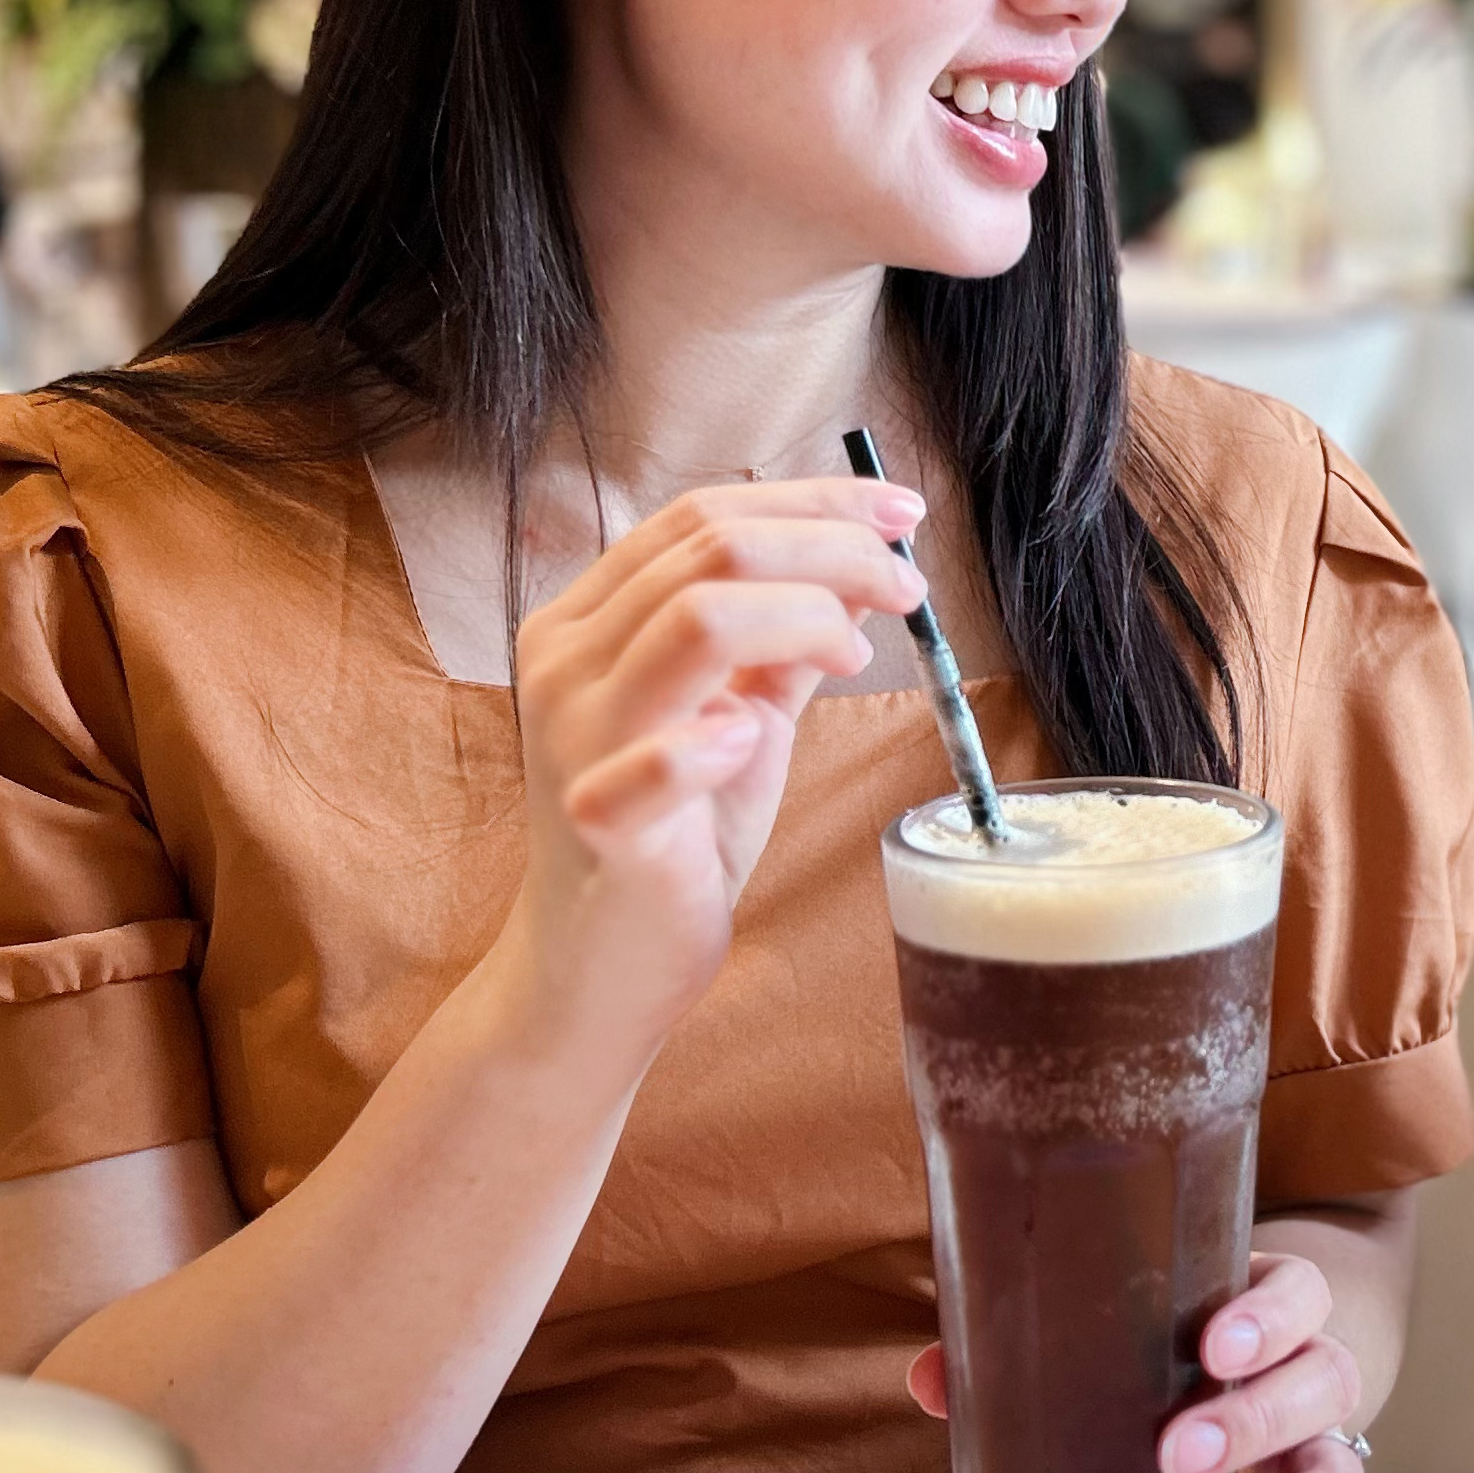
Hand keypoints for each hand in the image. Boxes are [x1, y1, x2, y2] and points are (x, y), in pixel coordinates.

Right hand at [502, 476, 922, 1053]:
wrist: (601, 972)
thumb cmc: (676, 838)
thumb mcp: (741, 719)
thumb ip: (786, 644)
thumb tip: (867, 568)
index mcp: (589, 621)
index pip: (700, 517)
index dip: (811, 500)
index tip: (903, 513)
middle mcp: (566, 661)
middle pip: (712, 550)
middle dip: (834, 548)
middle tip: (906, 584)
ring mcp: (575, 739)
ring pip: (699, 617)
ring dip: (807, 613)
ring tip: (857, 654)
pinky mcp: (599, 823)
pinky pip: (652, 760)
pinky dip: (713, 739)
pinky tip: (753, 738)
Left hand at [902, 1249, 1369, 1472]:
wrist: (1223, 1409)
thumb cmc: (1156, 1361)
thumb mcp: (1110, 1339)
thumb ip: (1028, 1350)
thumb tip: (935, 1378)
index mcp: (1267, 1317)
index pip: (1302, 1294)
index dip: (1274, 1316)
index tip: (1216, 1346)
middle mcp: (1309, 1387)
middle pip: (1326, 1386)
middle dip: (1255, 1423)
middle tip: (1174, 1454)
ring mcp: (1312, 1468)